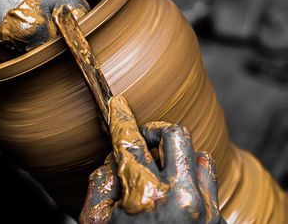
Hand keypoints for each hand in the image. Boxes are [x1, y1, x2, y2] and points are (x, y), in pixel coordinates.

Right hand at [79, 95, 225, 223]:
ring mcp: (206, 209)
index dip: (120, 118)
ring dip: (179, 155)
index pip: (129, 142)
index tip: (117, 106)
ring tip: (162, 170)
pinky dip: (192, 177)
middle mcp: (184, 198)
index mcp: (147, 198)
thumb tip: (113, 160)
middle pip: (176, 134)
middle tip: (142, 144)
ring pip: (200, 154)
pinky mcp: (218, 219)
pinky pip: (209, 182)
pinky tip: (176, 193)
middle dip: (155, 132)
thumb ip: (101, 185)